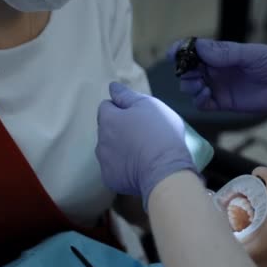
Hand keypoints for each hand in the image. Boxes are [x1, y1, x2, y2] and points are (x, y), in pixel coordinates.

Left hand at [96, 82, 197, 206]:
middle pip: (106, 129)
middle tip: (142, 134)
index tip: (138, 116)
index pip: (106, 107)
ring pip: (108, 150)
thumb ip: (127, 95)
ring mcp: (104, 161)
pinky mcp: (110, 179)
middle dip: (119, 129)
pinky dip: (122, 168)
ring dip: (119, 148)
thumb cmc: (160, 133)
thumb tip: (112, 87)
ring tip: (141, 152)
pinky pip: (113, 169)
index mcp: (108, 119)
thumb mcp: (148, 105)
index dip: (121, 109)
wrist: (165, 170)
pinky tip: (138, 167)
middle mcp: (100, 139)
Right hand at [169, 39, 266, 124]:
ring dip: (189, 85)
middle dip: (184, 71)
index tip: (172, 53)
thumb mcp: (251, 54)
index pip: (195, 50)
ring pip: (191, 86)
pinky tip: (207, 95)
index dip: (181, 50)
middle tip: (192, 73)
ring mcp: (218, 86)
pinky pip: (201, 103)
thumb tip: (199, 48)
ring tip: (201, 85)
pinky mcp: (222, 103)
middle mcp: (216, 69)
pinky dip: (198, 100)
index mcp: (221, 54)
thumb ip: (225, 52)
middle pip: (188, 69)